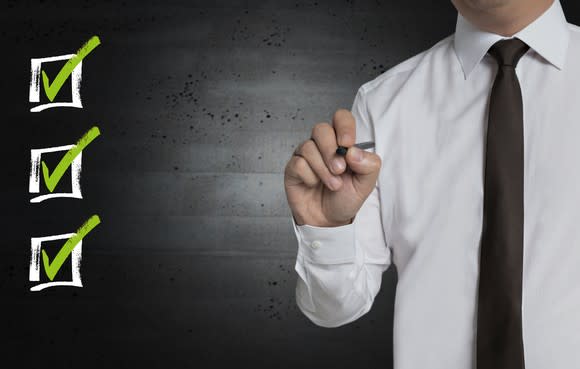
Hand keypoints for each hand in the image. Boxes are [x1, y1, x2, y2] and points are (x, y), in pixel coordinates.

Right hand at [284, 109, 381, 226]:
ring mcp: (306, 155)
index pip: (341, 118)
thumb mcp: (366, 184)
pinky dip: (310, 177)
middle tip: (340, 170)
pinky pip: (298, 163)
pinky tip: (314, 184)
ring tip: (333, 184)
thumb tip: (353, 151)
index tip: (347, 144)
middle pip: (321, 129)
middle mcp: (322, 145)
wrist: (329, 220)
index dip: (344, 126)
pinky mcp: (293, 168)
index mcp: (342, 142)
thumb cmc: (346, 198)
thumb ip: (368, 165)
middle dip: (331, 150)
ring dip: (323, 169)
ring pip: (308, 147)